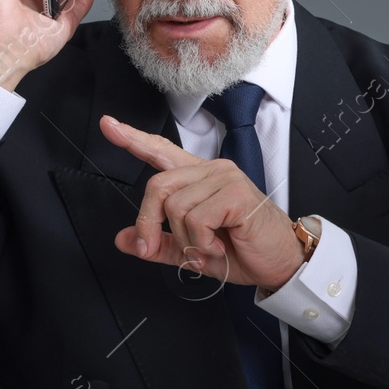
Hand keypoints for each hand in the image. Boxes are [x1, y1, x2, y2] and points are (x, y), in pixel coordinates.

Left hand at [100, 115, 304, 290]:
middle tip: (155, 249)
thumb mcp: (191, 249)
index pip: (162, 152)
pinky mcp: (236, 194)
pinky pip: (197, 218)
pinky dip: (201, 242)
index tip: (108, 125)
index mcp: (199, 178)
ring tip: (208, 248)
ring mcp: (226, 179)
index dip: (133, 138)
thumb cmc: (243, 251)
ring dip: (186, 239)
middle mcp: (212, 171)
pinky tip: (218, 245)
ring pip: (175, 207)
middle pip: (158, 186)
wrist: (280, 263)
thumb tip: (123, 239)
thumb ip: (159, 243)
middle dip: (148, 223)